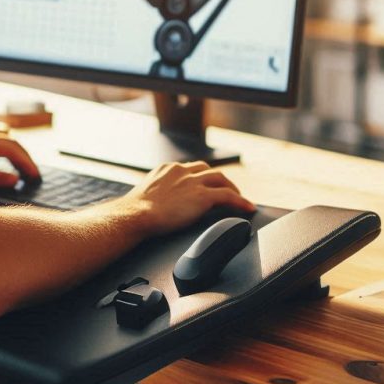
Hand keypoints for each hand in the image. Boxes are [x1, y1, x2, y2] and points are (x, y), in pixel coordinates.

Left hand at [0, 128, 39, 187]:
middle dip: (24, 158)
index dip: (26, 162)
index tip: (35, 177)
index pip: (12, 147)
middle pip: (10, 141)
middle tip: (34, 176)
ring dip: (15, 154)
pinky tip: (6, 166)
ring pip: (3, 141)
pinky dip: (5, 154)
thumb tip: (16, 179)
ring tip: (24, 171)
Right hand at [121, 161, 255, 235]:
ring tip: (240, 199)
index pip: (190, 169)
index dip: (201, 177)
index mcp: (167, 169)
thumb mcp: (144, 196)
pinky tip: (248, 208)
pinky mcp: (202, 195)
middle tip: (227, 190)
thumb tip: (155, 208)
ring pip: (220, 179)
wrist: (136, 215)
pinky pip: (228, 196)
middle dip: (219, 180)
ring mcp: (193, 182)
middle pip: (208, 170)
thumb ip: (155, 196)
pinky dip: (241, 201)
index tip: (205, 184)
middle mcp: (181, 171)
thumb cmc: (135, 212)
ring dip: (232, 188)